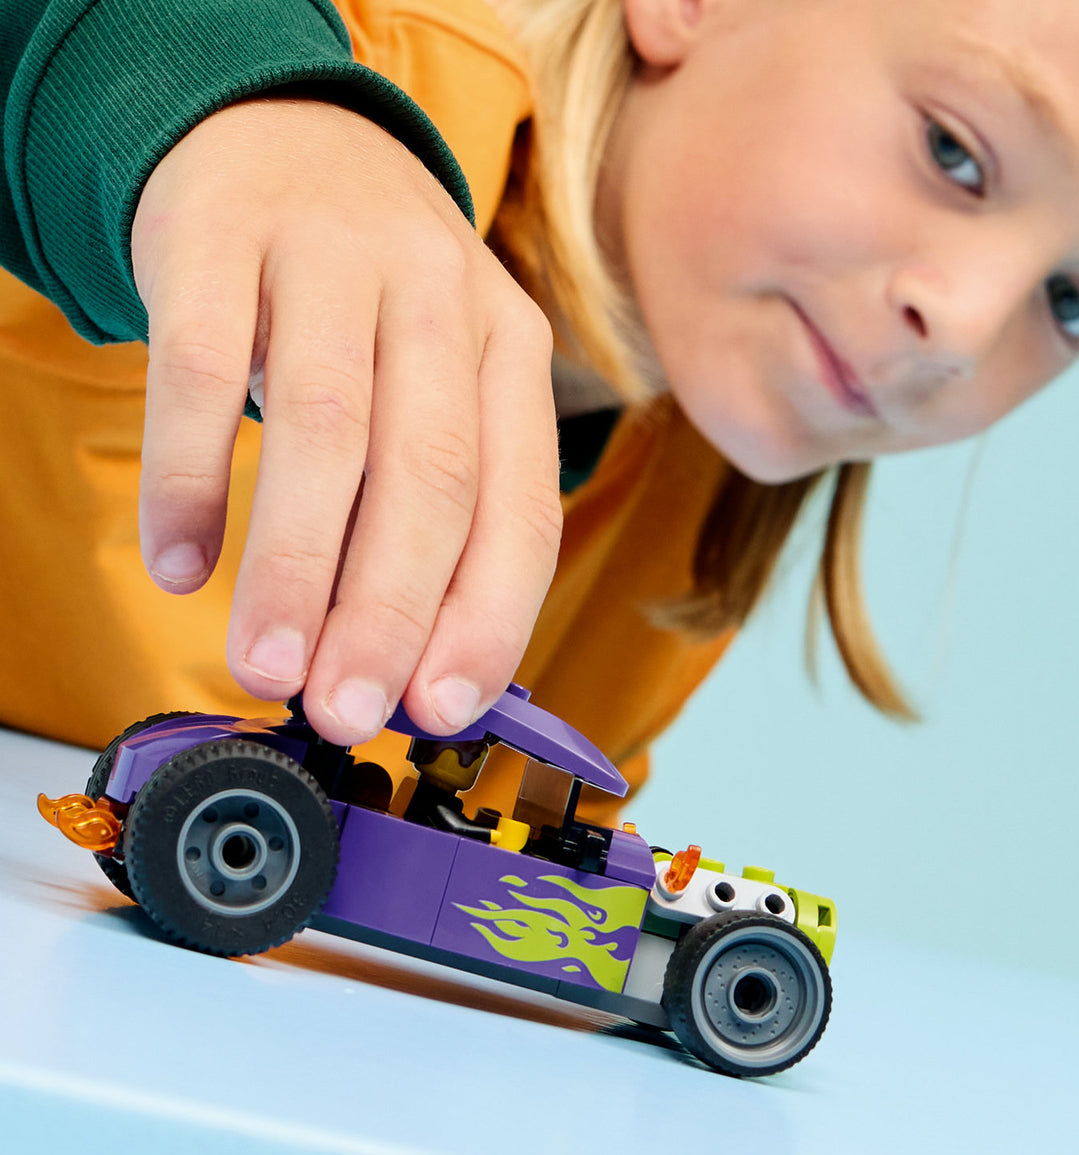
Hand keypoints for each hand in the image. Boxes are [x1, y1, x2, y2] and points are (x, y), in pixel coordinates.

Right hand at [130, 98, 561, 744]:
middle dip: (389, 611)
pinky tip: (178, 562)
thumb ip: (430, 514)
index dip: (486, 617)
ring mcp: (337, 257)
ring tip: (265, 665)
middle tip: (346, 710)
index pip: (521, 505)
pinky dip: (189, 476)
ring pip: (328, 430)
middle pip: (431, 476)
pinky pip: (202, 367)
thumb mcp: (433, 390)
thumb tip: (409, 668)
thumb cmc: (370, 310)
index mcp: (509, 352)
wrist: (288, 141)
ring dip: (296, 567)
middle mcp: (441, 299)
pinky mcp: (226, 236)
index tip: (441, 710)